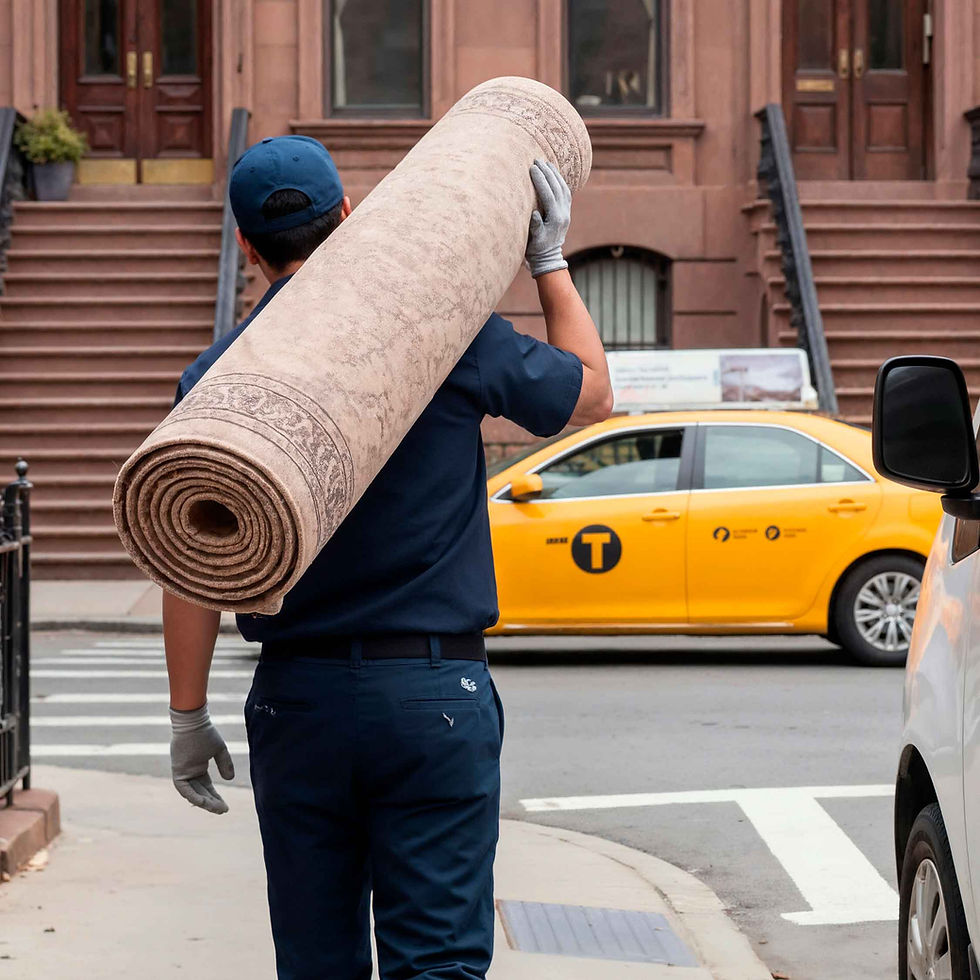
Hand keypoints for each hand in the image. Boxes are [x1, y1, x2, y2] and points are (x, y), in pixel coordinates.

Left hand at [170, 703, 234, 813]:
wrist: (194, 721)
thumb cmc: (205, 732)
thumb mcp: (219, 750)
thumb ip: (224, 764)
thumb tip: (230, 780)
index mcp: (198, 768)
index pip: (206, 788)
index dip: (216, 797)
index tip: (225, 806)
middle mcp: (189, 773)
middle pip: (200, 793)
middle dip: (212, 803)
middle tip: (223, 810)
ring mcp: (182, 772)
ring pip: (192, 793)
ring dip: (204, 802)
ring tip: (217, 808)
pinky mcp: (177, 771)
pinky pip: (184, 789)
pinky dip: (192, 796)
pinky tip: (203, 802)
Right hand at [525, 159, 570, 277]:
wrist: (548, 258)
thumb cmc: (536, 250)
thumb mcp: (533, 241)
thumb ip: (534, 227)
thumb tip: (534, 213)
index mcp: (556, 219)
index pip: (548, 194)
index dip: (540, 180)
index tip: (532, 168)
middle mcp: (564, 214)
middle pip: (557, 187)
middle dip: (547, 172)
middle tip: (537, 160)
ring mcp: (566, 212)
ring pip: (563, 188)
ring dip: (554, 174)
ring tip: (545, 162)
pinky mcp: (566, 212)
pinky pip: (565, 192)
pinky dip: (559, 180)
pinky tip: (553, 173)